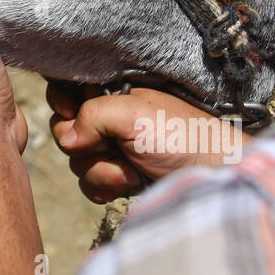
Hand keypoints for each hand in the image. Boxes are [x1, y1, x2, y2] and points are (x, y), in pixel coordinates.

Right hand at [46, 84, 243, 202]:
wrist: (212, 173)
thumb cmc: (181, 136)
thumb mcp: (134, 114)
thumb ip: (93, 114)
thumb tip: (67, 139)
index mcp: (111, 92)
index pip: (66, 88)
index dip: (62, 101)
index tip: (71, 111)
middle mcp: (108, 118)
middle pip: (64, 129)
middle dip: (86, 143)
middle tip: (113, 144)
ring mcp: (112, 148)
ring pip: (76, 160)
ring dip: (103, 169)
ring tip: (134, 167)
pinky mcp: (117, 176)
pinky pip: (88, 184)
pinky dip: (106, 186)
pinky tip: (130, 182)